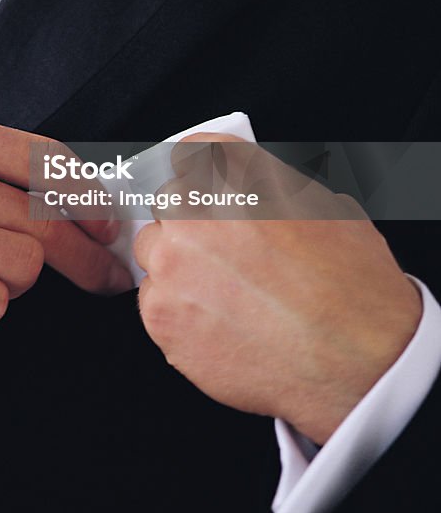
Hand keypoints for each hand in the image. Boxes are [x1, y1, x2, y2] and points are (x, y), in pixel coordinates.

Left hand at [134, 134, 421, 444]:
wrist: (358, 359)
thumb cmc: (351, 283)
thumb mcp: (321, 205)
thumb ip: (267, 189)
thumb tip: (249, 194)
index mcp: (232, 172)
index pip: (191, 153)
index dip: (201, 174)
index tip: (205, 189)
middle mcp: (193, 210)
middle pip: (168, 203)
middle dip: (190, 224)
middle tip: (226, 253)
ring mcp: (171, 263)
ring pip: (154, 254)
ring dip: (180, 267)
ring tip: (228, 294)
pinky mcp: (162, 316)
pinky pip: (154, 302)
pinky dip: (180, 312)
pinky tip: (222, 325)